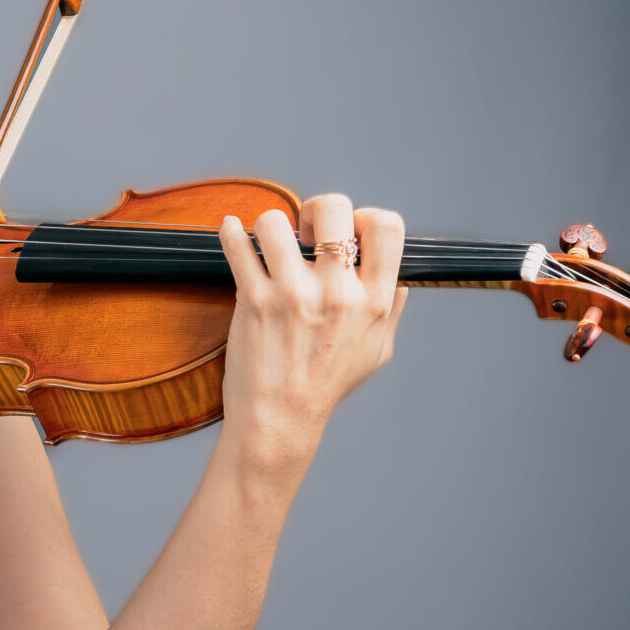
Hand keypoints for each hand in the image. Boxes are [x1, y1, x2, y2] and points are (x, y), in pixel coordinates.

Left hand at [217, 193, 407, 475]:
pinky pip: (239, 247)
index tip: (347, 231)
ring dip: (270, 225)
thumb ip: (390, 309)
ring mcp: (293, 296)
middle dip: (316, 209)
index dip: (365, 216)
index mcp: (372, 301)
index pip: (386, 227)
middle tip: (304, 231)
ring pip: (277, 222)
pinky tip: (231, 230)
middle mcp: (335, 294)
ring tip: (268, 244)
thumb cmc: (325, 387)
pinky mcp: (254, 302)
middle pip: (334, 210)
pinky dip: (230, 232)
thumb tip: (398, 275)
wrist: (279, 421)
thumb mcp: (376, 352)